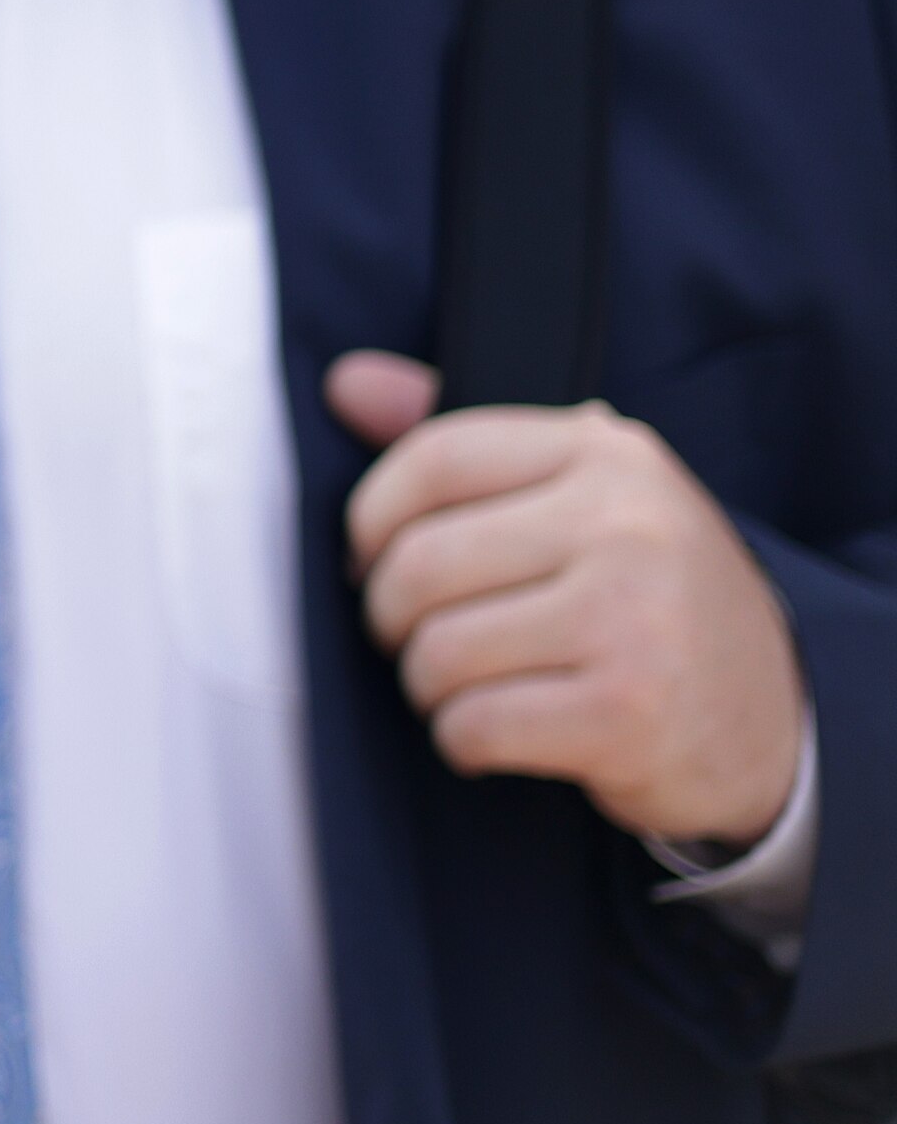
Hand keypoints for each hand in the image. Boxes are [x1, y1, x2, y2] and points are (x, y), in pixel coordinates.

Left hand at [331, 350, 805, 849]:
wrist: (778, 716)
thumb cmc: (649, 599)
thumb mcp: (581, 497)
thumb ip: (465, 444)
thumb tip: (346, 384)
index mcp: (609, 454)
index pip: (435, 459)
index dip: (372, 518)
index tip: (370, 557)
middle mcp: (627, 524)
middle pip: (420, 563)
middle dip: (390, 616)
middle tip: (414, 638)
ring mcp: (633, 619)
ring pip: (437, 651)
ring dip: (428, 685)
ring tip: (467, 686)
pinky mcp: (626, 712)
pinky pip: (473, 725)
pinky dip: (460, 739)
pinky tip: (495, 733)